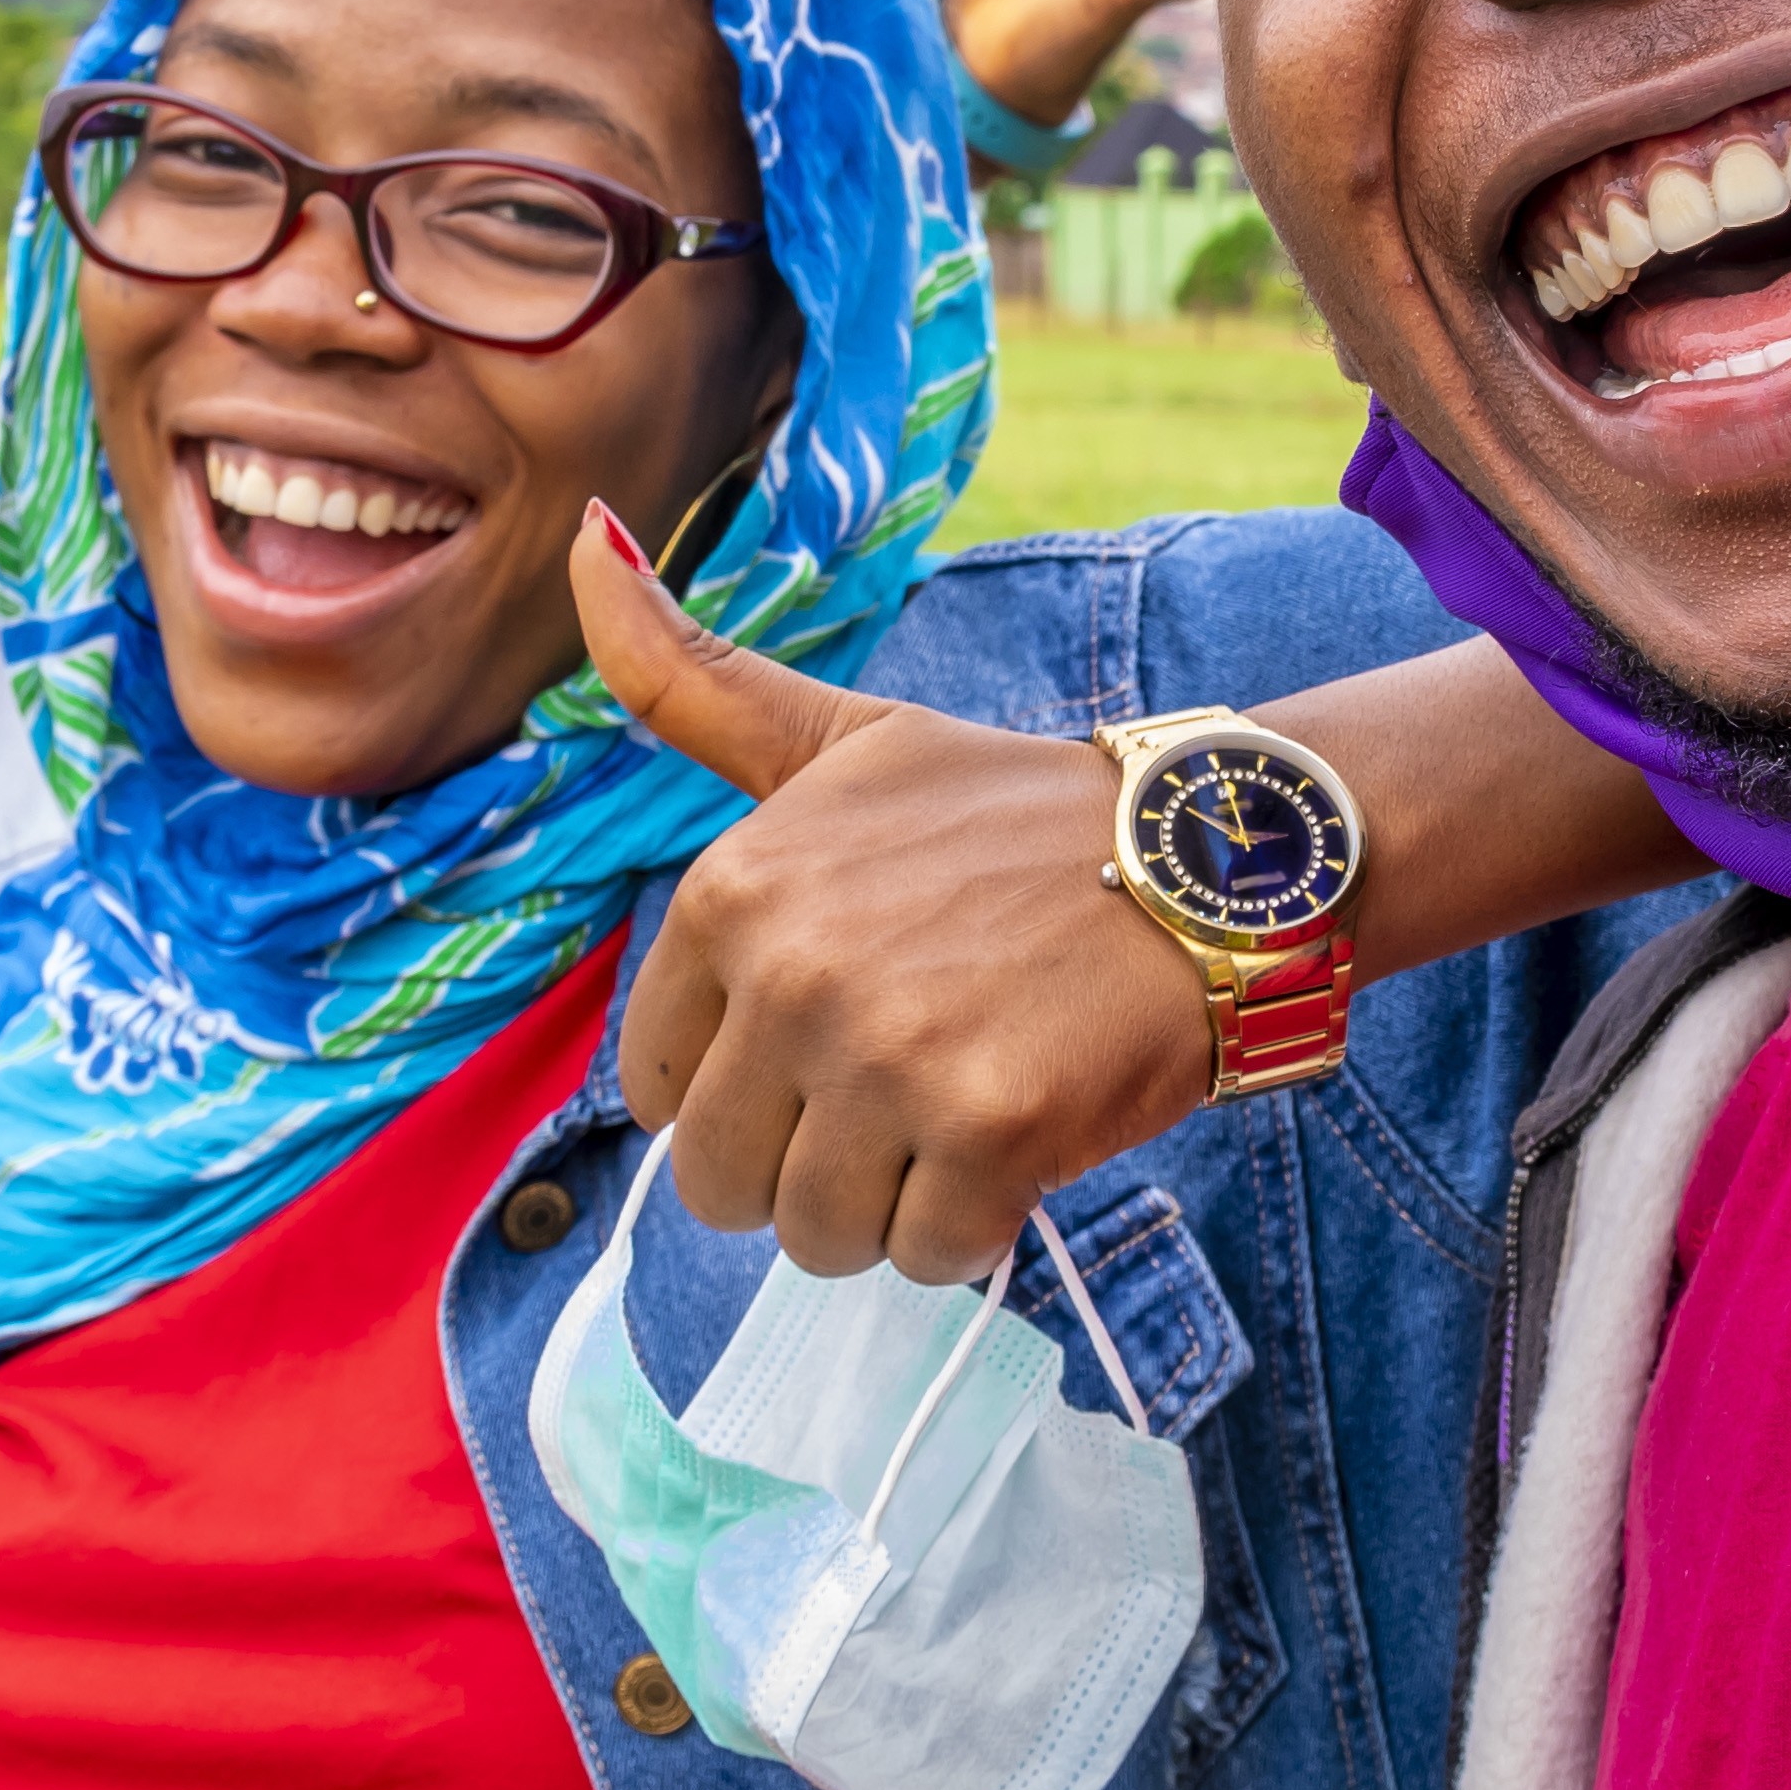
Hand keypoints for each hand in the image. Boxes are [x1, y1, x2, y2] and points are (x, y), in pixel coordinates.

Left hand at [575, 510, 1211, 1283]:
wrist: (1206, 854)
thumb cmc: (1011, 814)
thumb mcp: (837, 737)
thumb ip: (691, 678)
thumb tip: (584, 534)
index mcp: (732, 891)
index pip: (657, 1088)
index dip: (743, 1089)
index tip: (828, 1043)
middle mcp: (792, 974)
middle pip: (721, 1183)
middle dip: (805, 1166)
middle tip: (901, 1096)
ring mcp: (887, 1055)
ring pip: (818, 1233)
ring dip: (890, 1206)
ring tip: (958, 1111)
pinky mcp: (989, 1127)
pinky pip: (929, 1255)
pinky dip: (975, 1226)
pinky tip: (1021, 1139)